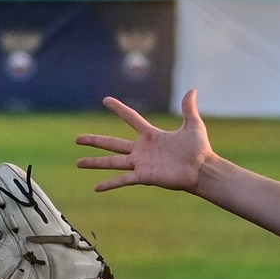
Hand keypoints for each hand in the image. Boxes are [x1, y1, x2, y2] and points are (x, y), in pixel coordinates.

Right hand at [74, 89, 214, 192]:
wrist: (202, 170)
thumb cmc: (199, 149)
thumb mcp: (193, 125)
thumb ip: (188, 108)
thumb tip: (192, 90)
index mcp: (151, 135)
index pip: (131, 118)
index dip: (119, 109)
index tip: (106, 100)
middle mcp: (142, 150)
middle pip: (112, 142)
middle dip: (94, 140)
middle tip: (77, 138)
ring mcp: (141, 164)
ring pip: (112, 161)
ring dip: (95, 162)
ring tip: (78, 162)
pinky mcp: (143, 176)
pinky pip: (123, 180)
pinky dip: (109, 184)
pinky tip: (95, 188)